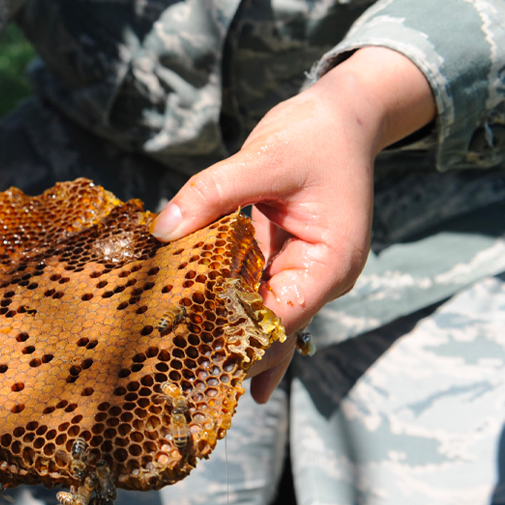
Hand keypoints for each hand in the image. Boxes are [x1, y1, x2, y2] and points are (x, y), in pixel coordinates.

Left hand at [150, 47, 435, 402]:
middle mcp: (320, 276)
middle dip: (235, 352)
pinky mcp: (283, 260)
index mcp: (331, 262)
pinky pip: (254, 294)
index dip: (242, 340)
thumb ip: (212, 192)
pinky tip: (212, 348)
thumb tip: (163, 230)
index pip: (283, 316)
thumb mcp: (264, 158)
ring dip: (231, 339)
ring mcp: (302, 271)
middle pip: (274, 329)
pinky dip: (231, 312)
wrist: (341, 117)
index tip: (199, 360)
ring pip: (263, 317)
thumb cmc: (315, 135)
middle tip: (190, 386)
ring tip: (194, 379)